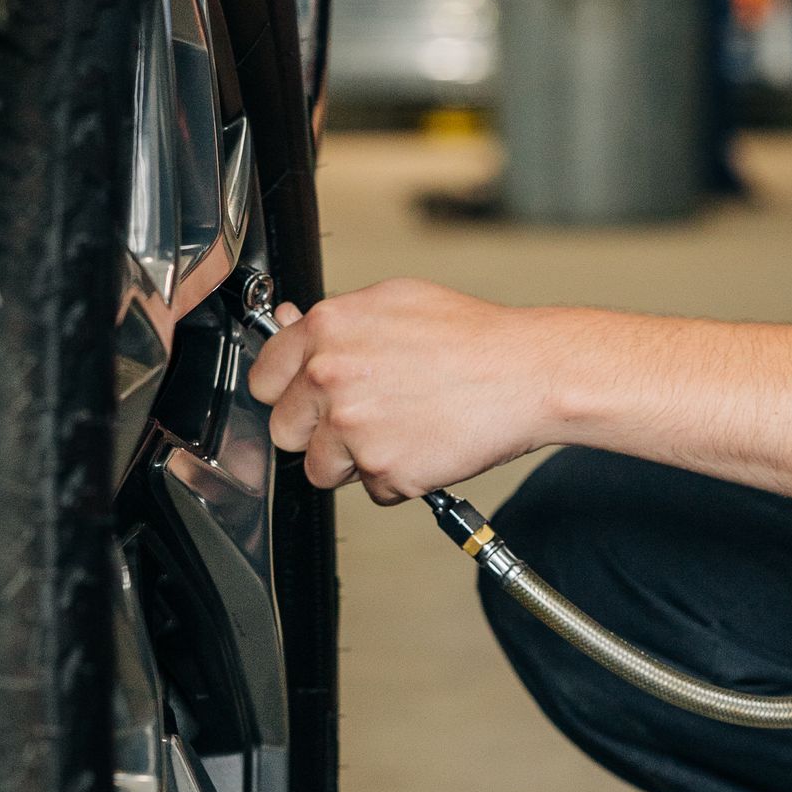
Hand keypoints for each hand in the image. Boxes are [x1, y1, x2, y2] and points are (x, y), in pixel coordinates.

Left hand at [244, 278, 558, 501]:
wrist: (528, 373)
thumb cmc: (472, 337)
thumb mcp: (395, 301)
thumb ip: (337, 323)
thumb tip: (290, 328)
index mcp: (327, 330)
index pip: (264, 378)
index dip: (289, 392)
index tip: (305, 399)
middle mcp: (330, 376)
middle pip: (285, 429)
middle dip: (318, 431)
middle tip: (366, 416)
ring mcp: (353, 426)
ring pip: (323, 468)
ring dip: (355, 461)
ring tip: (402, 431)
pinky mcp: (383, 469)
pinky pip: (373, 489)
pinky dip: (398, 479)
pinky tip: (426, 445)